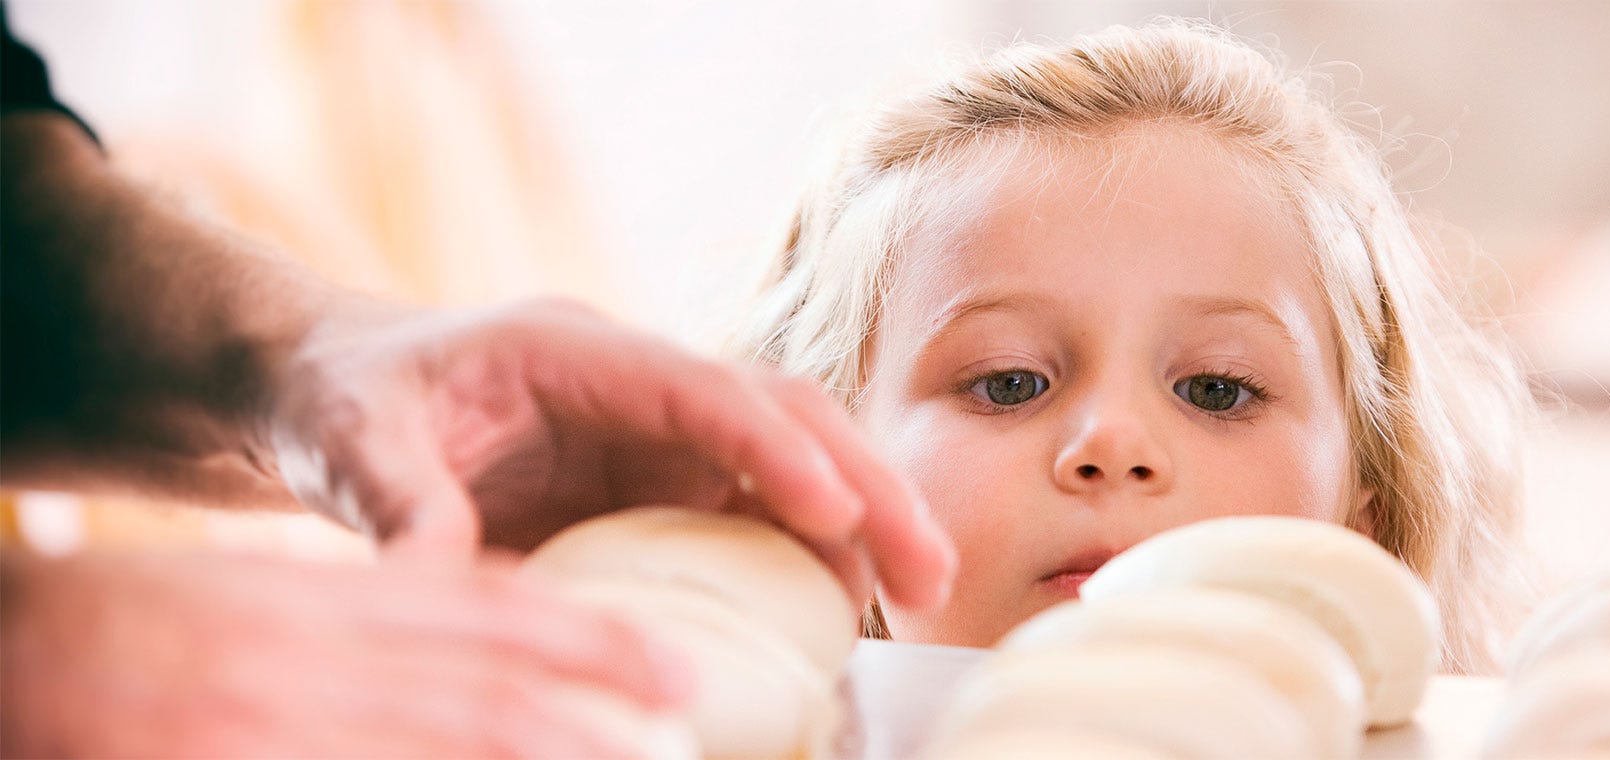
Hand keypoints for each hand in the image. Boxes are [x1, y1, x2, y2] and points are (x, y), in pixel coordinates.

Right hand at [0, 550, 691, 757]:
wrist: (4, 649)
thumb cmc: (133, 627)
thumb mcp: (267, 597)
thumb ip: (378, 612)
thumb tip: (498, 613)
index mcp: (323, 603)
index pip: (486, 613)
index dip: (595, 642)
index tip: (676, 668)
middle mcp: (306, 664)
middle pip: (478, 697)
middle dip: (593, 723)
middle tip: (683, 736)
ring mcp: (265, 730)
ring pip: (439, 747)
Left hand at [261, 298, 953, 608]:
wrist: (336, 393)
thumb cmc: (345, 402)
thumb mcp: (351, 447)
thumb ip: (402, 511)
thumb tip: (443, 592)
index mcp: (571, 350)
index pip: (697, 388)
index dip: (770, 446)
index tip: (833, 508)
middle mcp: (637, 386)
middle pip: (779, 414)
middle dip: (862, 481)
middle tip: (928, 567)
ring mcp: (656, 436)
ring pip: (789, 462)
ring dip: (860, 519)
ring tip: (919, 593)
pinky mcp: (658, 486)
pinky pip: (754, 515)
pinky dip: (809, 555)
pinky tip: (845, 611)